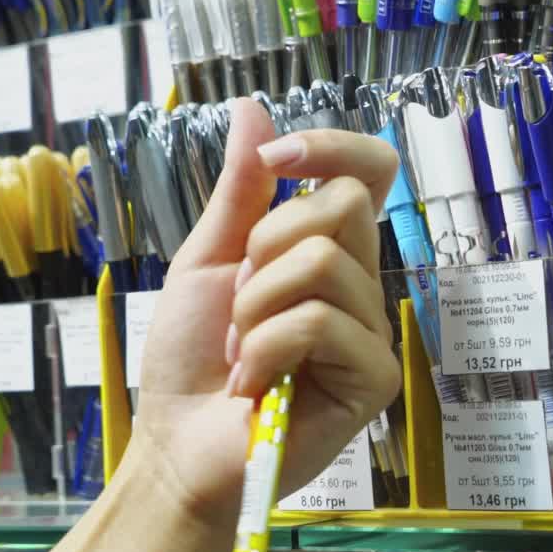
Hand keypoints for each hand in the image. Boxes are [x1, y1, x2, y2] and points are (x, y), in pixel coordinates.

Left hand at [131, 98, 400, 529]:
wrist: (178, 445)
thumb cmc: (192, 357)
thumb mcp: (207, 259)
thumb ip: (239, 191)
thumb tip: (251, 107)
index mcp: (329, 249)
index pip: (371, 170)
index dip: (330, 146)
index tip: (274, 160)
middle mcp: (361, 284)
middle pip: (345, 204)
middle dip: (266, 247)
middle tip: (238, 302)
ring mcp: (372, 332)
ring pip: (325, 264)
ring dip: (256, 308)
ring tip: (241, 352)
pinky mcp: (374, 378)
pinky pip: (321, 323)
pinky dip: (266, 349)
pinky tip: (254, 385)